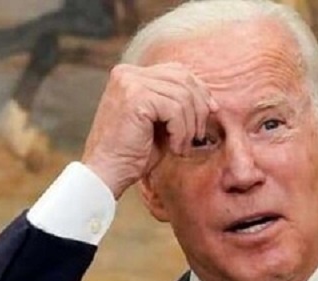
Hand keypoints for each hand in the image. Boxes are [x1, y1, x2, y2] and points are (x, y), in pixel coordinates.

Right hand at [82, 63, 218, 198]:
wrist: (106, 173)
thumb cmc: (132, 154)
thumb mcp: (159, 123)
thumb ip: (176, 104)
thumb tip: (210, 100)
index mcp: (131, 75)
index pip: (177, 71)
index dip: (199, 90)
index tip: (211, 111)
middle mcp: (128, 73)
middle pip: (183, 79)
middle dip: (199, 108)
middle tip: (198, 135)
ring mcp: (129, 83)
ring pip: (182, 96)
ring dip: (190, 126)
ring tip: (182, 146)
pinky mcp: (135, 98)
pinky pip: (175, 110)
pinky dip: (181, 132)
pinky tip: (174, 148)